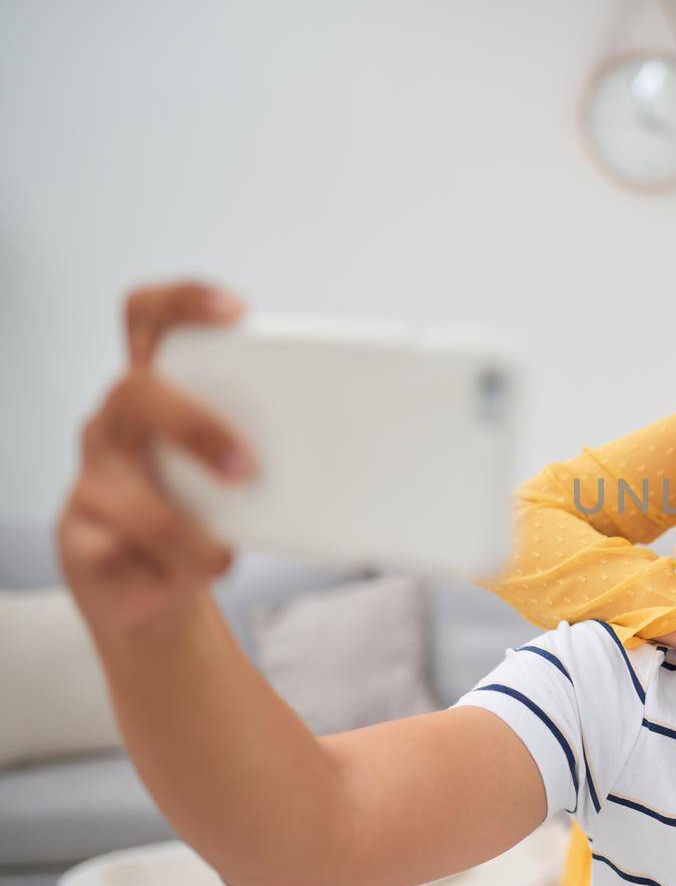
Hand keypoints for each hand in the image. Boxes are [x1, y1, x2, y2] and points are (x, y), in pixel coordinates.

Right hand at [57, 281, 253, 633]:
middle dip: (194, 427)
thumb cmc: (205, 507)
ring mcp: (92, 479)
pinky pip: (110, 553)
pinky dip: (155, 573)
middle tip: (245, 467)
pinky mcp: (79, 538)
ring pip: (124, 493)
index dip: (185, 302)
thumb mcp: (240, 466)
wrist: (150, 583)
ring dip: (181, 530)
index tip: (235, 309)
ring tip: (221, 556)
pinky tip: (176, 581)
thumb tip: (386, 438)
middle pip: (135, 393)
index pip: (150, 318)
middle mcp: (117, 424)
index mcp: (158, 390)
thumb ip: (282, 441)